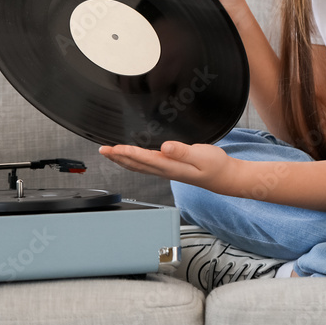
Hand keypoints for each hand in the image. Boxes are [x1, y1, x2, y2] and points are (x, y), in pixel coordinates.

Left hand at [98, 141, 243, 195]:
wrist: (223, 177)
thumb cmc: (214, 166)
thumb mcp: (202, 155)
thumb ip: (183, 152)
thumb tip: (165, 147)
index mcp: (170, 166)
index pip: (144, 159)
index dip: (128, 153)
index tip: (114, 147)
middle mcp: (165, 170)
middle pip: (135, 164)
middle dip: (118, 157)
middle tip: (102, 149)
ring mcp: (165, 170)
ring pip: (138, 166)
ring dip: (122, 159)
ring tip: (109, 153)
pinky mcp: (168, 168)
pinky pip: (145, 165)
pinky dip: (133, 160)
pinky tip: (129, 156)